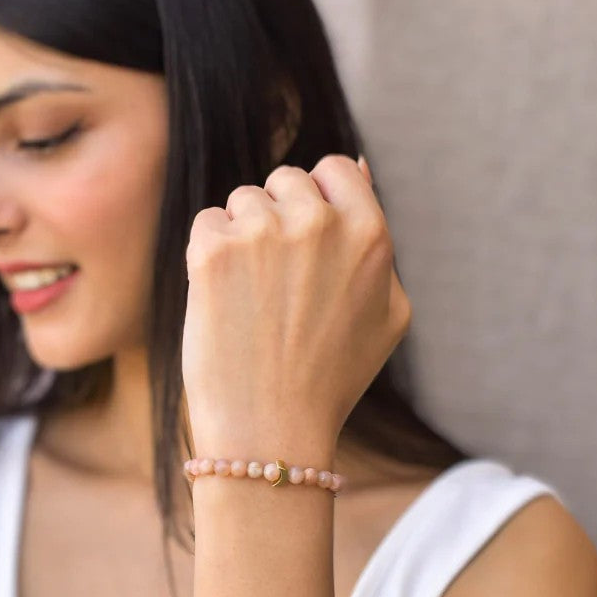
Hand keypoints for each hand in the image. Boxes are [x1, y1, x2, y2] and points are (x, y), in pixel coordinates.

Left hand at [182, 154, 411, 463]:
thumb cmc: (332, 377)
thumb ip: (379, 240)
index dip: (317, 199)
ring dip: (242, 237)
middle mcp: (319, 222)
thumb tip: (357, 167)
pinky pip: (207, 223)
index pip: (333, 169)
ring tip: (253, 298)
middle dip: (277, 217)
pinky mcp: (213, 250)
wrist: (272, 430)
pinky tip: (225, 302)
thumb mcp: (388, 312)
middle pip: (285, 179)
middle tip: (278, 282)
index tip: (306, 239)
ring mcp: (264, 232)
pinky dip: (209, 255)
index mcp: (370, 233)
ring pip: (242, 200)